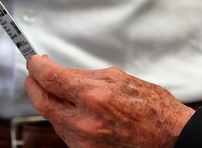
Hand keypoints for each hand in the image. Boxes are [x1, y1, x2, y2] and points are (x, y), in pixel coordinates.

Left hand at [25, 55, 193, 147]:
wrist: (167, 136)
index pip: (48, 78)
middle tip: (36, 74)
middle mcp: (84, 121)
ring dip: (51, 102)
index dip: (36, 66)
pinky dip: (64, 118)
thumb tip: (62, 73)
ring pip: (51, 118)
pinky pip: (65, 132)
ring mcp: (83, 141)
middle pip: (41, 101)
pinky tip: (74, 110)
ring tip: (62, 91)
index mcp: (93, 96)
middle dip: (34, 84)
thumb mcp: (118, 78)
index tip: (35, 61)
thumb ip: (84, 76)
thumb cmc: (151, 108)